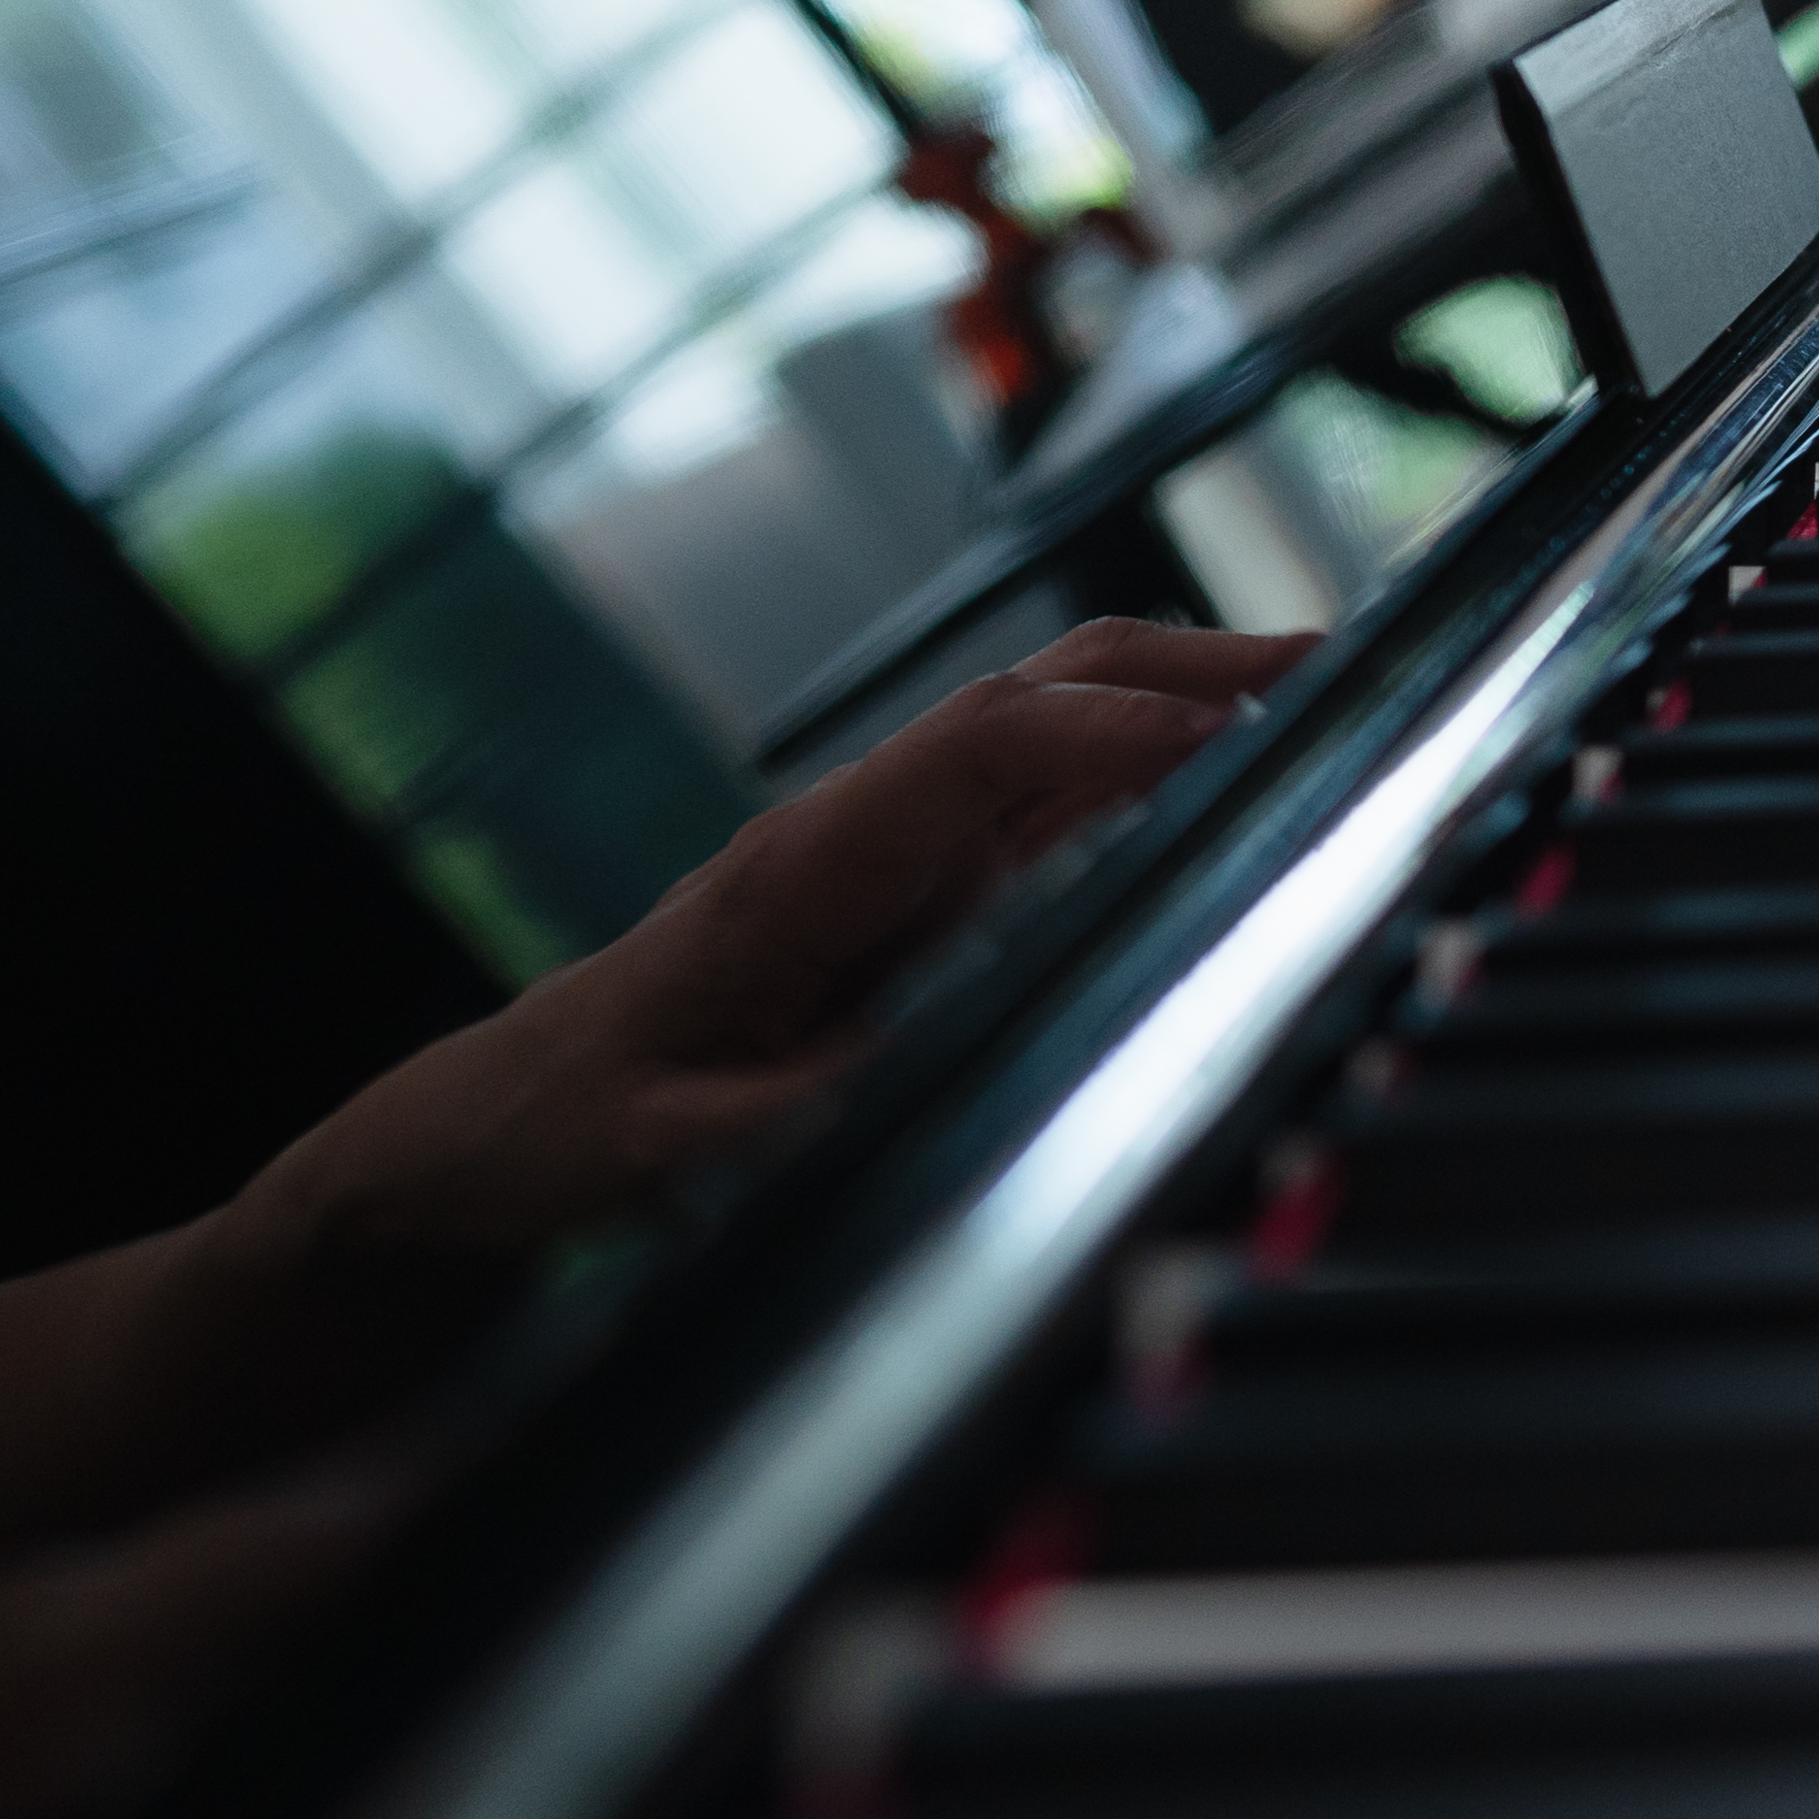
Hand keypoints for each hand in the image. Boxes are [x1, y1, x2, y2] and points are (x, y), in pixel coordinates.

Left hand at [276, 616, 1312, 1264]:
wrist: (484, 1125)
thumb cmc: (554, 1129)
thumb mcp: (649, 1151)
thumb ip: (772, 1122)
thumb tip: (900, 1087)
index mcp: (798, 865)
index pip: (976, 750)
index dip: (1106, 732)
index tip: (1229, 741)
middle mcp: (857, 827)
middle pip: (1036, 693)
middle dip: (1183, 666)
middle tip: (1335, 666)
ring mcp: (889, 850)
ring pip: (1054, 728)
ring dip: (1181, 699)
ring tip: (1322, 697)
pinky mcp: (910, 891)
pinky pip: (1046, 800)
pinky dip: (1149, 766)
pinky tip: (1227, 779)